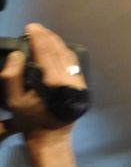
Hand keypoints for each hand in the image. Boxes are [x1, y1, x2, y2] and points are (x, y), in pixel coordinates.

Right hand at [0, 23, 86, 139]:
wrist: (51, 138)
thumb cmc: (30, 119)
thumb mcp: (13, 99)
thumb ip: (12, 75)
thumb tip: (18, 53)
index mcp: (54, 83)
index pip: (46, 53)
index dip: (39, 38)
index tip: (31, 27)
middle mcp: (70, 81)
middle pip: (60, 52)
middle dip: (48, 38)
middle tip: (37, 29)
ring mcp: (79, 85)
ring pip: (70, 58)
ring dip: (58, 44)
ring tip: (46, 35)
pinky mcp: (83, 89)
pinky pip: (75, 66)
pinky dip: (66, 54)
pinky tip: (58, 49)